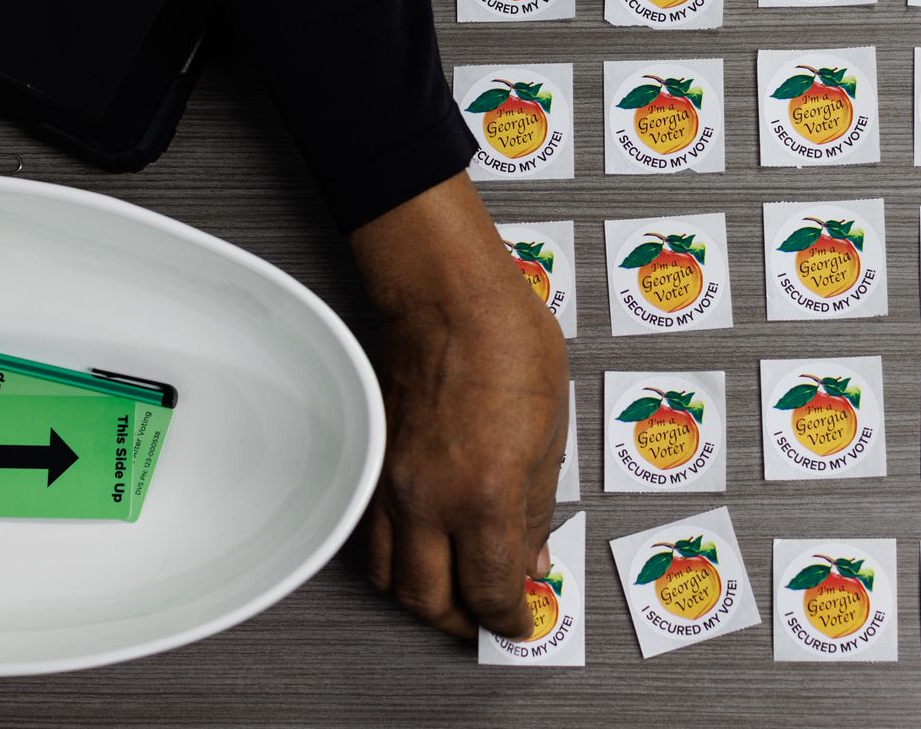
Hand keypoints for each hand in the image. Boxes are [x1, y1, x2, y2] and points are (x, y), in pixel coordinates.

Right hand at [349, 173, 569, 638]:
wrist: (446, 296)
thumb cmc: (505, 342)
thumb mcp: (550, 433)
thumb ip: (537, 507)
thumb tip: (534, 558)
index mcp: (484, 495)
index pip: (492, 592)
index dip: (512, 621)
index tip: (525, 624)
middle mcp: (427, 501)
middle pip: (430, 602)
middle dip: (464, 624)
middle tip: (492, 619)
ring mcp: (389, 486)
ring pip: (390, 579)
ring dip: (425, 598)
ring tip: (458, 592)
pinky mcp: (370, 468)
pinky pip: (371, 540)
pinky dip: (397, 562)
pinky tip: (423, 552)